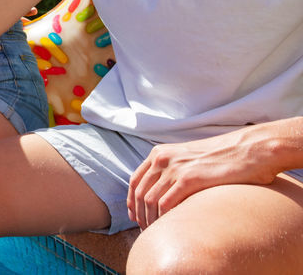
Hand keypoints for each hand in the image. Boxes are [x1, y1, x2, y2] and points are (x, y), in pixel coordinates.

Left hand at [127, 127, 278, 228]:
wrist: (250, 148)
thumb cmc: (225, 157)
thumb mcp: (190, 158)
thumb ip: (175, 170)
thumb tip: (166, 192)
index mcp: (160, 153)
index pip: (135, 180)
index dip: (132, 201)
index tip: (135, 216)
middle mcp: (162, 158)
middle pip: (139, 192)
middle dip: (139, 214)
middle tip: (146, 230)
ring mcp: (174, 168)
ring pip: (149, 200)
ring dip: (149, 219)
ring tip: (156, 232)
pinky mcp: (189, 179)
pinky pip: (166, 204)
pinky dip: (163, 219)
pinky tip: (169, 228)